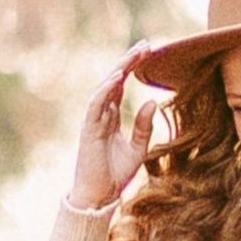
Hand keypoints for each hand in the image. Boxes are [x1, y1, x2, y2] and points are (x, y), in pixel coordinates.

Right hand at [69, 61, 156, 213]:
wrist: (99, 196)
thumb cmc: (115, 175)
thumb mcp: (137, 149)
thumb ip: (143, 127)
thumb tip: (151, 102)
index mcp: (111, 117)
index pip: (121, 85)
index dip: (133, 67)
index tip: (149, 51)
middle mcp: (100, 114)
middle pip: (114, 80)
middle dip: (129, 61)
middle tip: (146, 44)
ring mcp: (93, 120)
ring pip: (105, 87)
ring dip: (119, 68)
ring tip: (135, 54)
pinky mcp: (89, 129)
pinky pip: (96, 103)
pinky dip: (105, 89)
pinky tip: (118, 76)